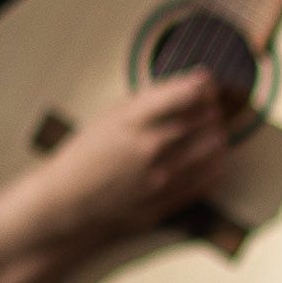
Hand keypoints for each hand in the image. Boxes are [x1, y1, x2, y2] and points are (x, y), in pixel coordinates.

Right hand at [0, 66, 239, 282]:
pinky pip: (207, 180)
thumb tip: (188, 90)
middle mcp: (149, 147)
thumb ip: (147, 104)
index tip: (205, 80)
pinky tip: (210, 156)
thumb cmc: (84, 155)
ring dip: (217, 134)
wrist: (65, 202)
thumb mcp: (108, 117)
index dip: (201, 83)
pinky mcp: (165, 202)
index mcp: (130, 120)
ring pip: (212, 149)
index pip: (184, 93)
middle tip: (209, 104)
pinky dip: (215, 163)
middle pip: (204, 119)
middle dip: (211, 107)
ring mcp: (159, 178)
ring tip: (210, 129)